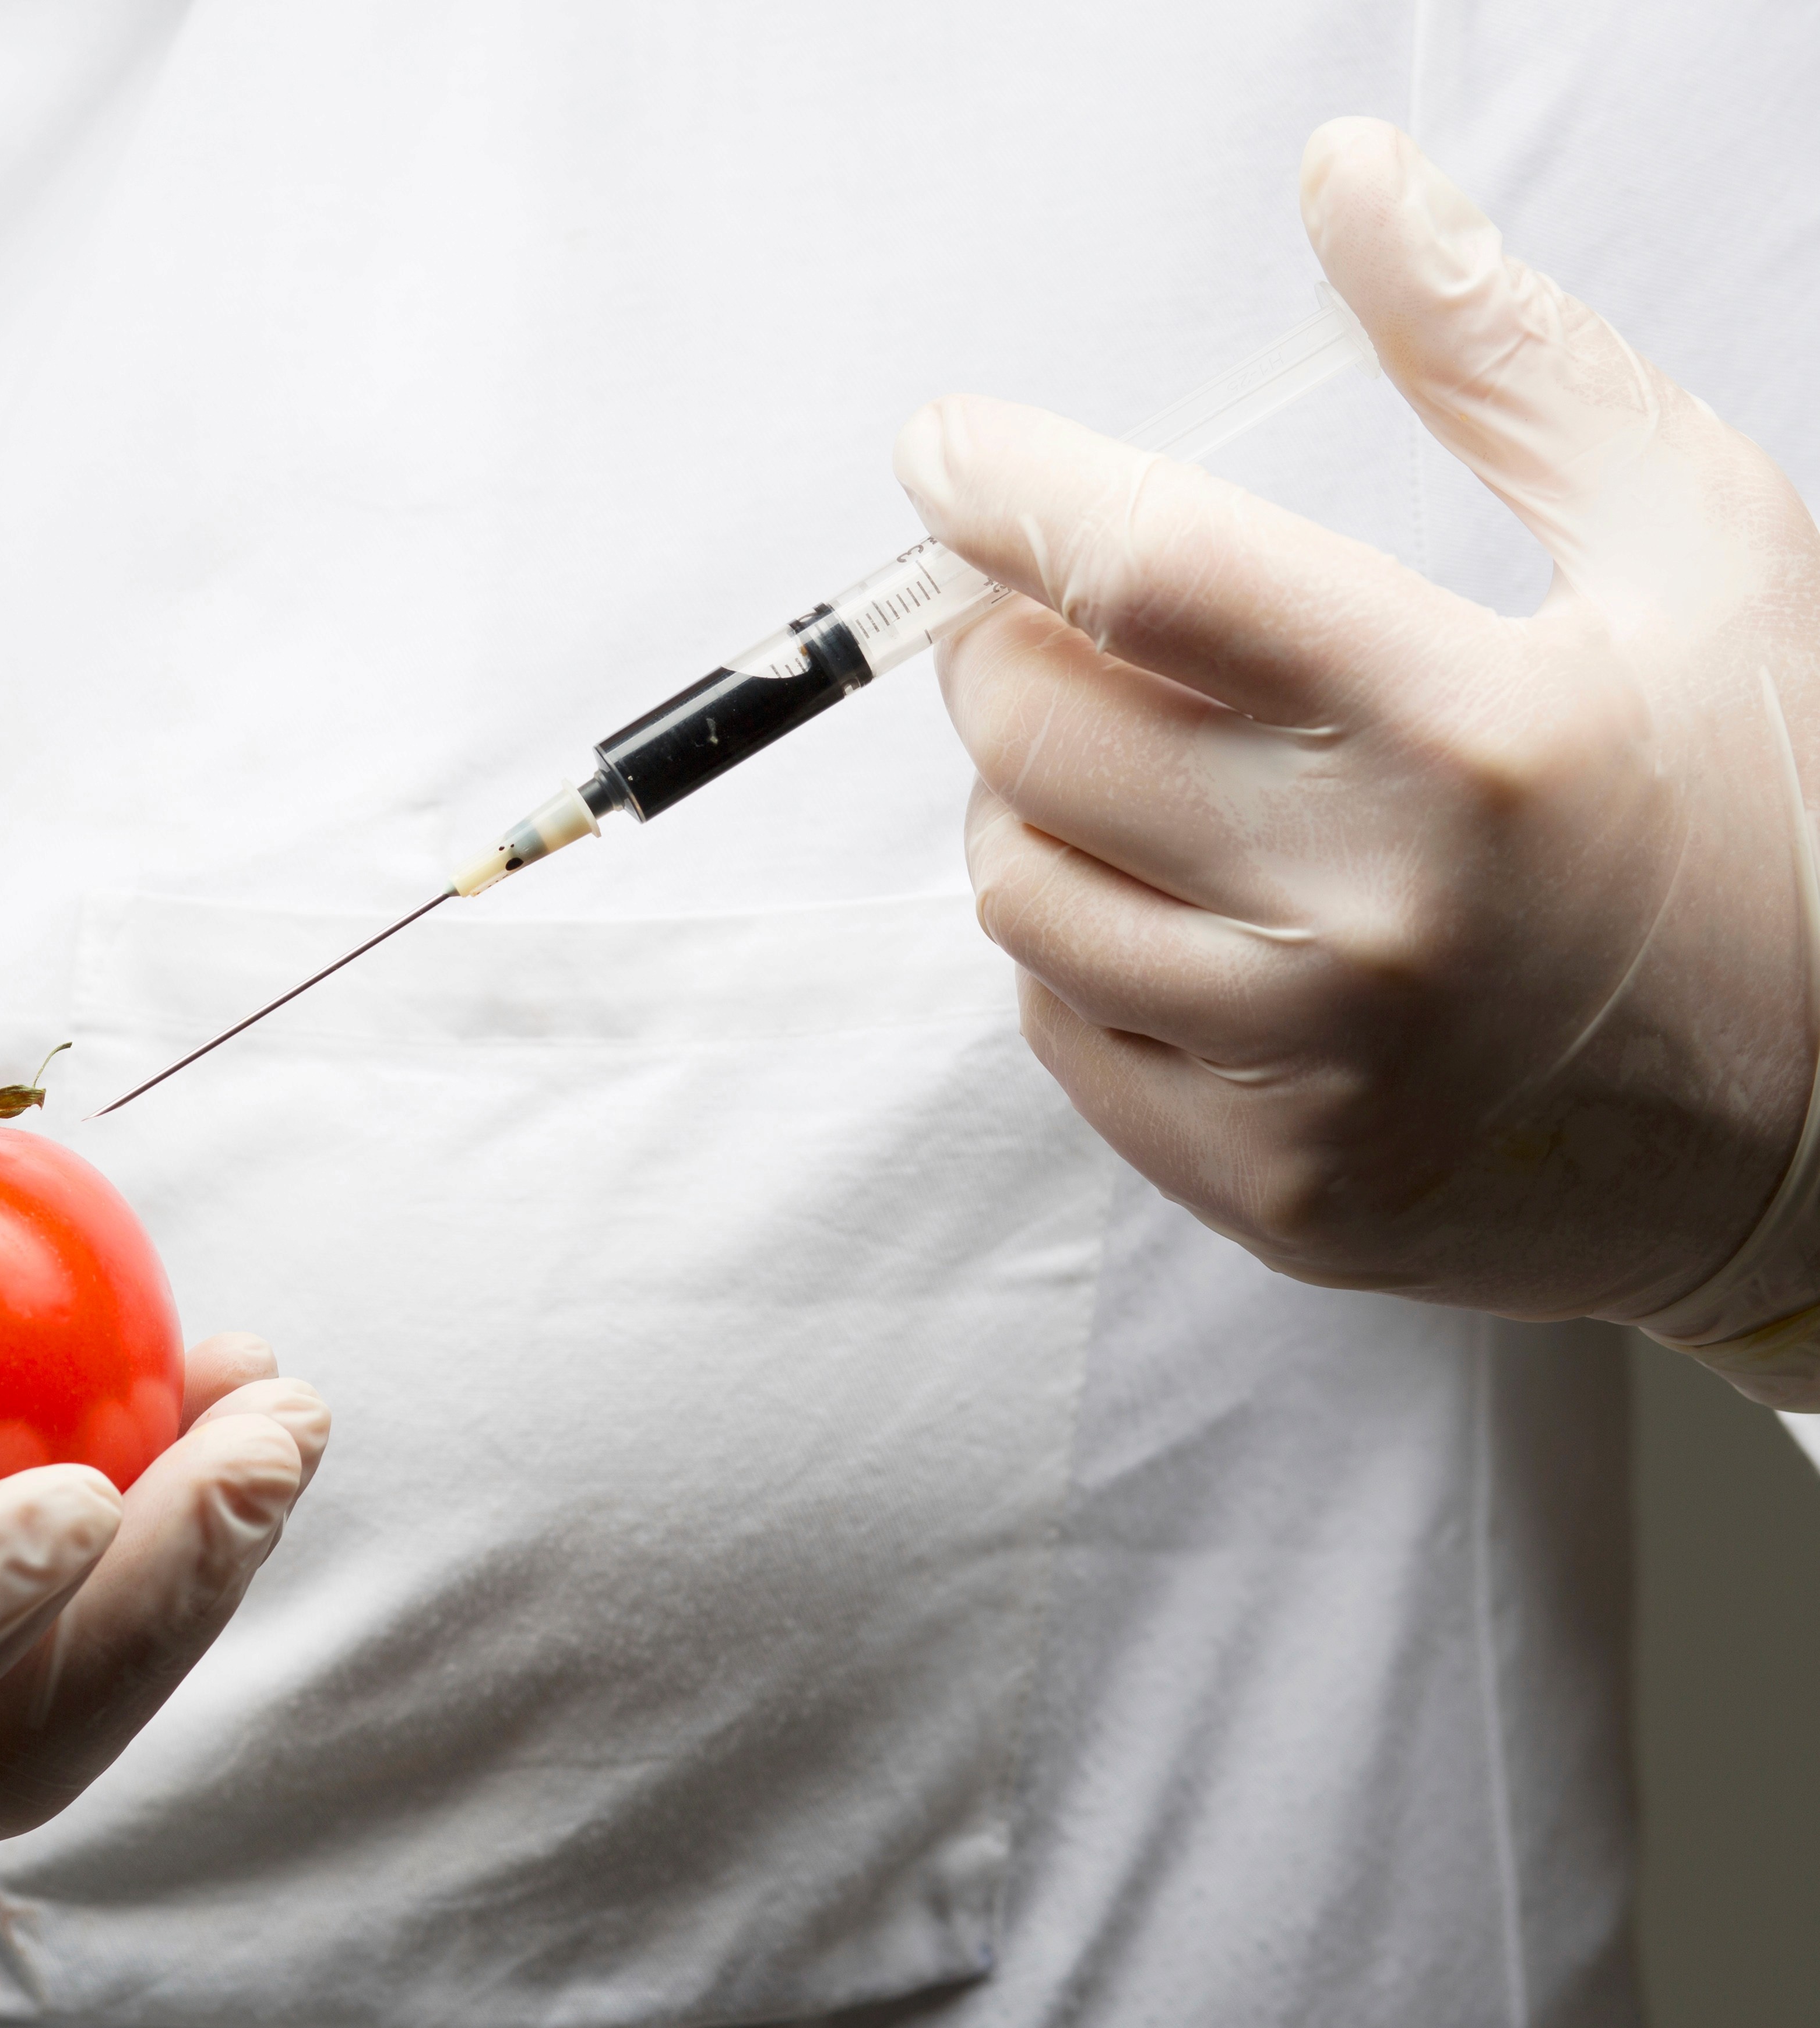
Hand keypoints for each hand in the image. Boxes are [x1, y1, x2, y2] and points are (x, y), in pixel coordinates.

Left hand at [896, 118, 1819, 1384]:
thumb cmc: (1753, 812)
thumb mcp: (1687, 549)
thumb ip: (1501, 358)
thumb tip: (1349, 180)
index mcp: (1477, 738)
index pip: (1150, 577)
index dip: (1008, 491)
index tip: (948, 451)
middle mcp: (1379, 922)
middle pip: (1036, 734)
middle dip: (1015, 647)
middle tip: (1079, 627)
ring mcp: (1313, 1076)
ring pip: (1014, 885)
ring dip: (1038, 804)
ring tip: (1162, 780)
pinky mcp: (1267, 1187)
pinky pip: (1053, 1022)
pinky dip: (1088, 949)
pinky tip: (1209, 921)